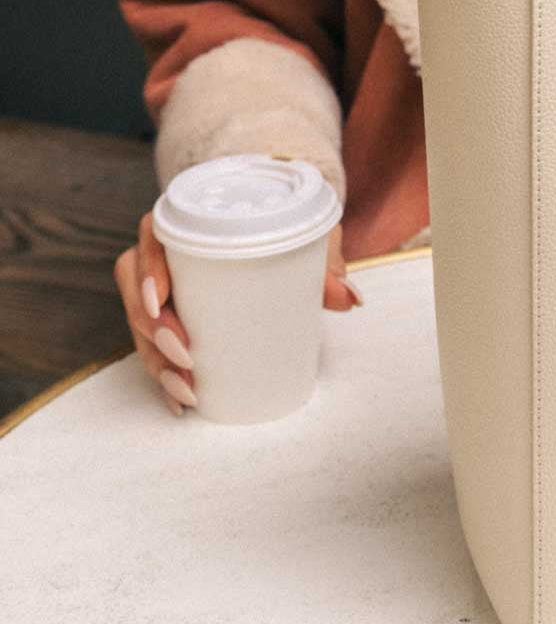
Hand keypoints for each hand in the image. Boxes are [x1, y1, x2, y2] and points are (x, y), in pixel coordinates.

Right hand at [114, 213, 360, 415]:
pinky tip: (179, 402)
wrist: (279, 222)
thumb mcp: (306, 235)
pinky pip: (152, 344)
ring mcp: (165, 287)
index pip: (150, 237)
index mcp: (189, 221)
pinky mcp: (171, 316)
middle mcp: (167, 254)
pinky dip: (163, 374)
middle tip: (186, 358)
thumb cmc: (284, 225)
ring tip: (187, 389)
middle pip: (136, 289)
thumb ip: (325, 262)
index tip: (162, 303)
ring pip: (140, 323)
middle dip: (153, 330)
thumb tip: (351, 299)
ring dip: (156, 360)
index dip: (148, 271)